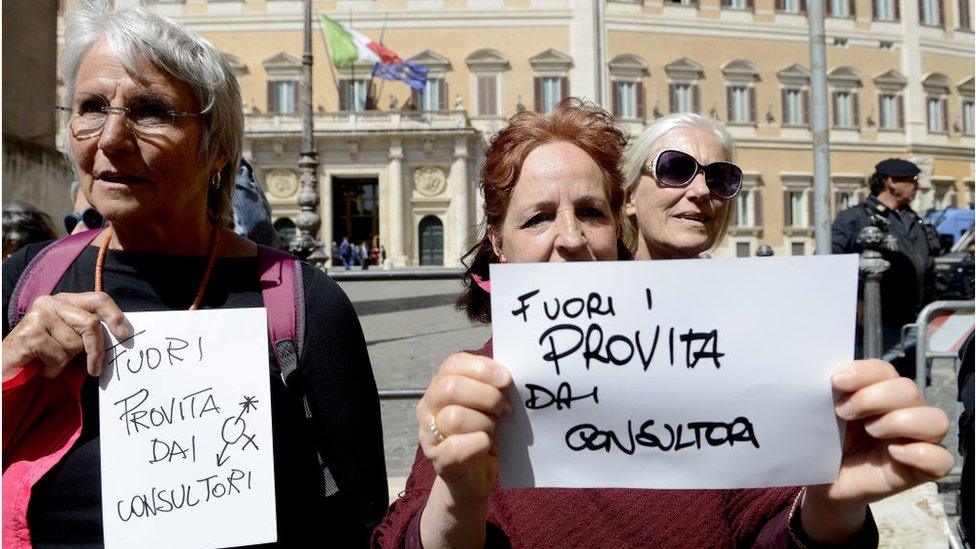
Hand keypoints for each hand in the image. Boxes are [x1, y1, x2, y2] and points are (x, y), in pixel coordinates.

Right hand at [2, 292, 130, 381]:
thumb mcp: (71, 339)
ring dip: (66, 361)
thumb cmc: (44, 354)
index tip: (124, 334)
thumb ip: (90, 332)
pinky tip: (41, 366)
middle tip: (95, 368)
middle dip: (96, 350)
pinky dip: (53, 368)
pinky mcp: (30, 334)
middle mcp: (51, 302)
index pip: (98, 299)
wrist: (7, 366)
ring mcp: (39, 316)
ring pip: (75, 344)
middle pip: (91, 324)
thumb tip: (122, 335)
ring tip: (51, 360)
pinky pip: (59, 356)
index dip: (114, 315)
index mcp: (66, 300)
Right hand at [416, 352, 510, 547]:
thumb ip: (492, 387)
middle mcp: (428, 406)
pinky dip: (477, 444)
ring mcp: (428, 433)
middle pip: (450, 387)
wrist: (475, 477)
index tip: (506, 379)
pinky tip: (485, 445)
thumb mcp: (488, 405)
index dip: (481, 368)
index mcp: (440, 385)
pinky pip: (454, 448)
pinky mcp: (437, 460)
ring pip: (454, 417)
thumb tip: (506, 376)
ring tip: (493, 429)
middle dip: (486, 396)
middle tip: (503, 409)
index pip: (453, 364)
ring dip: (484, 422)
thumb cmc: (483, 433)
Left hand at [801, 359, 953, 541]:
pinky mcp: (919, 470)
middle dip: (874, 397)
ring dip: (900, 421)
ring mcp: (914, 441)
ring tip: (871, 430)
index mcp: (877, 392)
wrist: (821, 484)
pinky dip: (922, 453)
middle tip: (844, 412)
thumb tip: (830, 377)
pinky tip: (893, 453)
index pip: (884, 370)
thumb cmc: (823, 444)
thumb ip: (828, 394)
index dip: (864, 372)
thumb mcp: (821, 415)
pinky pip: (943, 459)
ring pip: (935, 420)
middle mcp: (901, 412)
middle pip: (908, 390)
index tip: (836, 381)